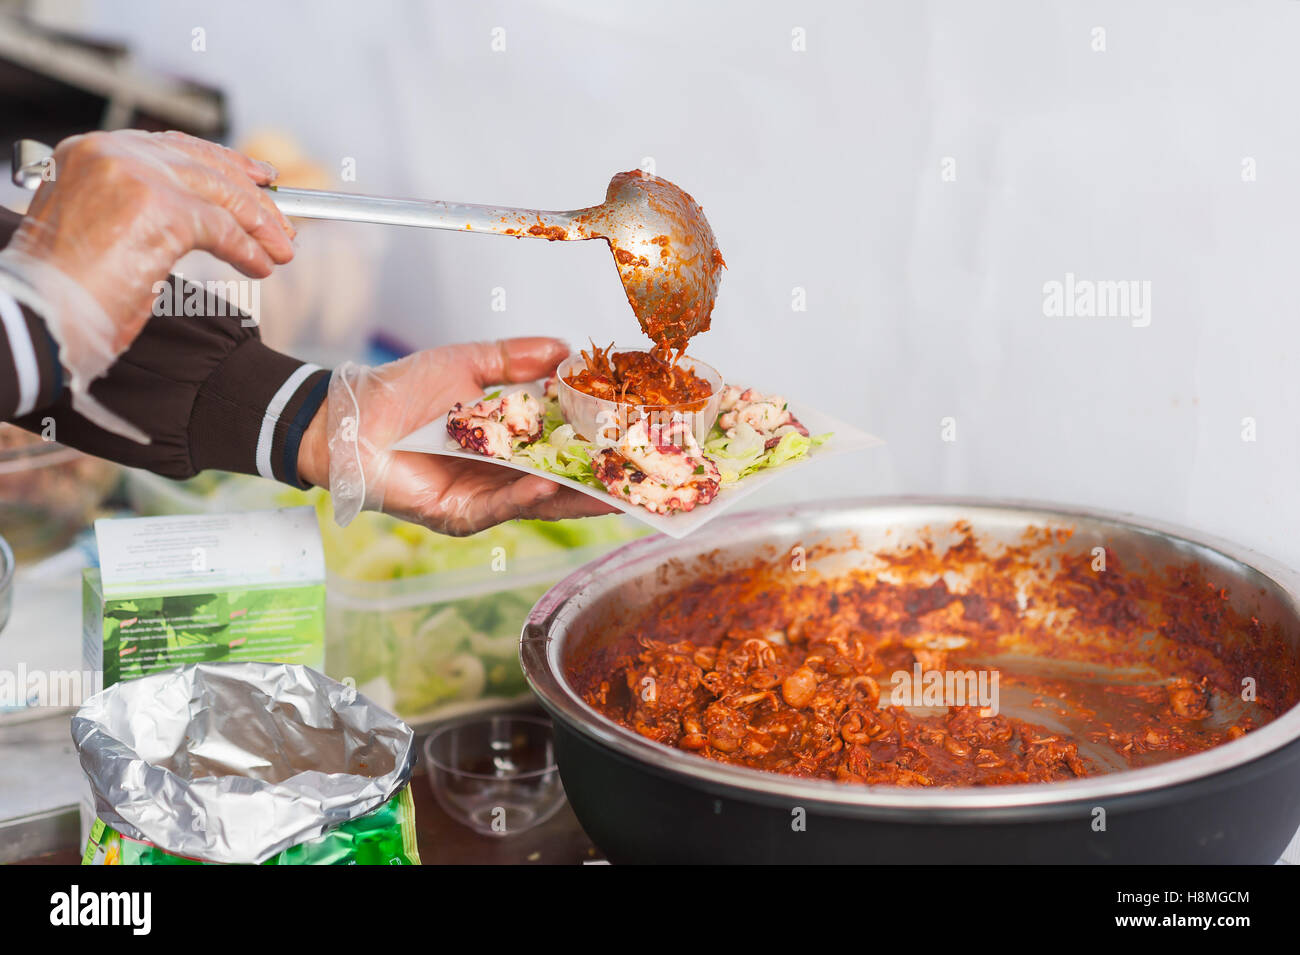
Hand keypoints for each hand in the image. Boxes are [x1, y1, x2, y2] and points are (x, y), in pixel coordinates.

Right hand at [0, 130, 295, 438]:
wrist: (36, 314)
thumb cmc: (62, 286)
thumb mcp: (98, 226)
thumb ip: (138, 204)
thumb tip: (200, 213)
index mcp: (90, 151)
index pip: (173, 147)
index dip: (223, 162)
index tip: (259, 178)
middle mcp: (111, 153)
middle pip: (204, 167)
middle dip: (252, 199)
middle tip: (283, 224)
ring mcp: (135, 177)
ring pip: (219, 195)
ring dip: (258, 226)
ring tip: (281, 251)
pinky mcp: (158, 211)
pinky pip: (221, 228)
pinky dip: (247, 249)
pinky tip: (260, 265)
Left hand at [297, 337, 618, 535]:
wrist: (346, 417)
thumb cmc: (400, 391)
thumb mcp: (466, 363)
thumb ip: (514, 359)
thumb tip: (564, 348)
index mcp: (511, 441)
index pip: (567, 446)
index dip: (601, 443)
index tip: (638, 434)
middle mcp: (504, 474)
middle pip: (565, 482)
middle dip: (605, 481)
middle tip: (647, 475)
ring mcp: (484, 498)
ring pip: (540, 501)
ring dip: (576, 497)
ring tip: (615, 490)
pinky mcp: (458, 515)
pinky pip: (499, 508)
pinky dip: (524, 499)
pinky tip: (548, 488)